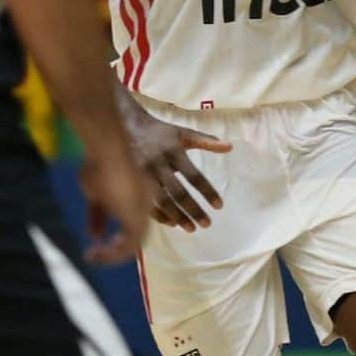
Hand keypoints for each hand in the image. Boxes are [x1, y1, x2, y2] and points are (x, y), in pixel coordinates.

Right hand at [81, 147, 152, 266]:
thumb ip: (97, 215)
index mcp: (141, 195)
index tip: (106, 238)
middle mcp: (146, 205)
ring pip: (134, 243)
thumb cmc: (100, 163)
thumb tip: (94, 235)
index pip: (134, 219)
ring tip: (95, 256)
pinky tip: (94, 254)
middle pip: (136, 234)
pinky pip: (128, 247)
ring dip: (114, 254)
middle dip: (118, 247)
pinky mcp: (136, 220)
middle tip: (100, 252)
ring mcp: (142, 213)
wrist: (108, 148)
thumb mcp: (94, 192)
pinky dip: (112, 254)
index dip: (121, 232)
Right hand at [126, 102, 232, 232]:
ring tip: (191, 228)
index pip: (194, 175)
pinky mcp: (132, 181)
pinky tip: (172, 223)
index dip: (207, 191)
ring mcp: (143, 174)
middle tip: (207, 224)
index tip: (219, 206)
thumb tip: (230, 146)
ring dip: (177, 216)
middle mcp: (158, 164)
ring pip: (162, 200)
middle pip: (178, 192)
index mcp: (174, 151)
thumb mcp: (184, 133)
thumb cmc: (160, 132)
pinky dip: (160, 215)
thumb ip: (206, 141)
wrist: (126, 126)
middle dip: (193, 210)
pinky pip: (146, 202)